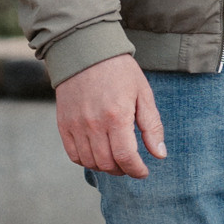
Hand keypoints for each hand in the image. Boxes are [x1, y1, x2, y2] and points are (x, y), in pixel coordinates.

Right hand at [54, 52, 163, 179]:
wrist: (85, 51)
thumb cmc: (119, 71)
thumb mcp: (143, 94)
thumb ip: (151, 126)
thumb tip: (159, 155)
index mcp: (116, 116)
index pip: (125, 157)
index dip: (136, 170)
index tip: (143, 172)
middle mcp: (93, 124)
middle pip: (107, 164)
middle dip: (123, 170)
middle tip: (131, 164)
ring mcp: (75, 125)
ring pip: (90, 162)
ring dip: (105, 167)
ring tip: (116, 160)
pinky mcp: (63, 124)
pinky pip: (73, 154)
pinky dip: (87, 160)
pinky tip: (98, 153)